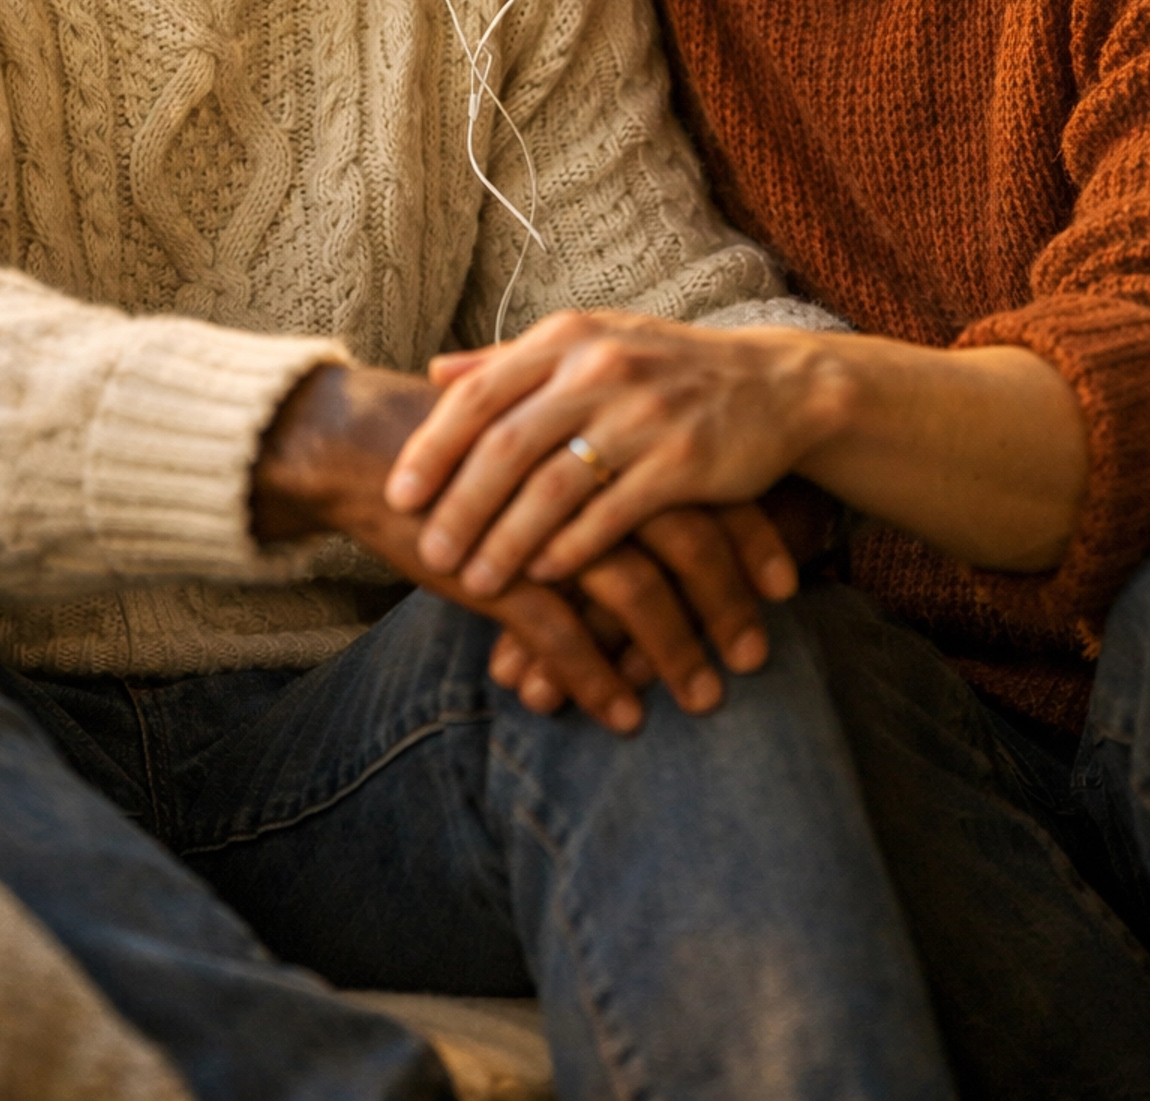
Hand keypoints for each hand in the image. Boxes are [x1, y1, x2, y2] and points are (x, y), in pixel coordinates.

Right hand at [253, 364, 781, 730]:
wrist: (365, 448)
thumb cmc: (463, 448)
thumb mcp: (544, 443)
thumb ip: (605, 463)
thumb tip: (680, 498)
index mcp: (602, 431)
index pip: (699, 484)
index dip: (749, 535)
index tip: (784, 586)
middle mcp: (582, 469)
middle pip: (684, 538)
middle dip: (728, 604)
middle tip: (757, 657)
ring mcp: (538, 520)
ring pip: (634, 593)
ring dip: (675, 654)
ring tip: (705, 700)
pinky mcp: (493, 567)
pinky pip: (562, 635)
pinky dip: (598, 681)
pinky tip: (623, 718)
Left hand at [383, 310, 850, 595]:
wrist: (775, 385)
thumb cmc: (664, 369)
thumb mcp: (589, 345)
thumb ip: (511, 362)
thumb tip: (434, 373)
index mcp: (567, 339)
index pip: (478, 395)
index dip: (432, 449)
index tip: (397, 495)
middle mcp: (600, 368)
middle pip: (506, 446)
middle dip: (460, 508)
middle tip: (428, 556)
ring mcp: (644, 414)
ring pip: (554, 487)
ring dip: (508, 542)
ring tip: (476, 583)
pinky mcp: (685, 461)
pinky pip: (613, 514)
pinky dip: (573, 550)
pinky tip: (545, 577)